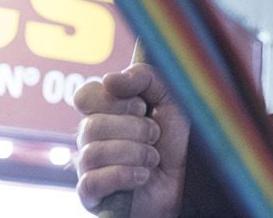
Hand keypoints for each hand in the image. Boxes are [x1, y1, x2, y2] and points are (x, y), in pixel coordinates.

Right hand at [74, 64, 189, 217]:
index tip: (142, 106)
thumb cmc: (176, 138)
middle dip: (134, 129)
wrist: (187, 181)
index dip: (113, 99)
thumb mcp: (171, 98)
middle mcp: (91, 138)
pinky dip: (125, 176)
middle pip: (91, 126)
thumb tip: (109, 79)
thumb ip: (146, 78)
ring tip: (153, 158)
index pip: (85, 95)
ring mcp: (88, 167)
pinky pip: (91, 182)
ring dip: (134, 153)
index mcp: (106, 111)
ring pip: (92, 153)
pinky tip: (143, 176)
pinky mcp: (90, 195)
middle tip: (155, 134)